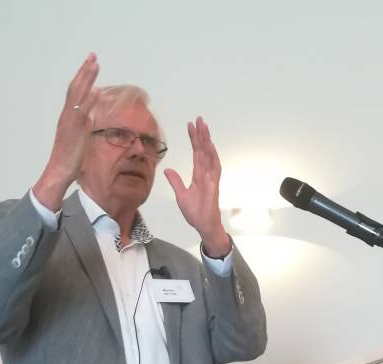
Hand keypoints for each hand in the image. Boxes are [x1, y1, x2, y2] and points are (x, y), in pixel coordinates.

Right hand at [33, 53, 100, 210]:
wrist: (59, 172)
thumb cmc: (69, 158)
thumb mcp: (79, 136)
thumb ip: (83, 124)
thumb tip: (90, 115)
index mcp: (68, 116)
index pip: (75, 91)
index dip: (83, 77)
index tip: (91, 63)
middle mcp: (67, 115)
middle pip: (75, 88)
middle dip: (84, 71)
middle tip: (93, 56)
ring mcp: (69, 122)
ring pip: (77, 96)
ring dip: (86, 79)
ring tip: (94, 64)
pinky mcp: (74, 131)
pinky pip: (82, 113)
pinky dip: (89, 100)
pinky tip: (96, 90)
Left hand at [164, 117, 230, 257]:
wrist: (203, 226)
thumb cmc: (195, 213)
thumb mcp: (181, 195)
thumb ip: (175, 181)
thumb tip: (168, 170)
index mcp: (198, 175)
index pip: (196, 153)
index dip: (194, 140)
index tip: (190, 126)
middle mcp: (206, 174)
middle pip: (203, 150)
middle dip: (201, 135)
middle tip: (199, 119)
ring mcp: (211, 179)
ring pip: (209, 155)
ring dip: (207, 141)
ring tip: (204, 127)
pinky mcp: (213, 185)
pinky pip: (214, 169)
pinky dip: (213, 156)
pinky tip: (210, 146)